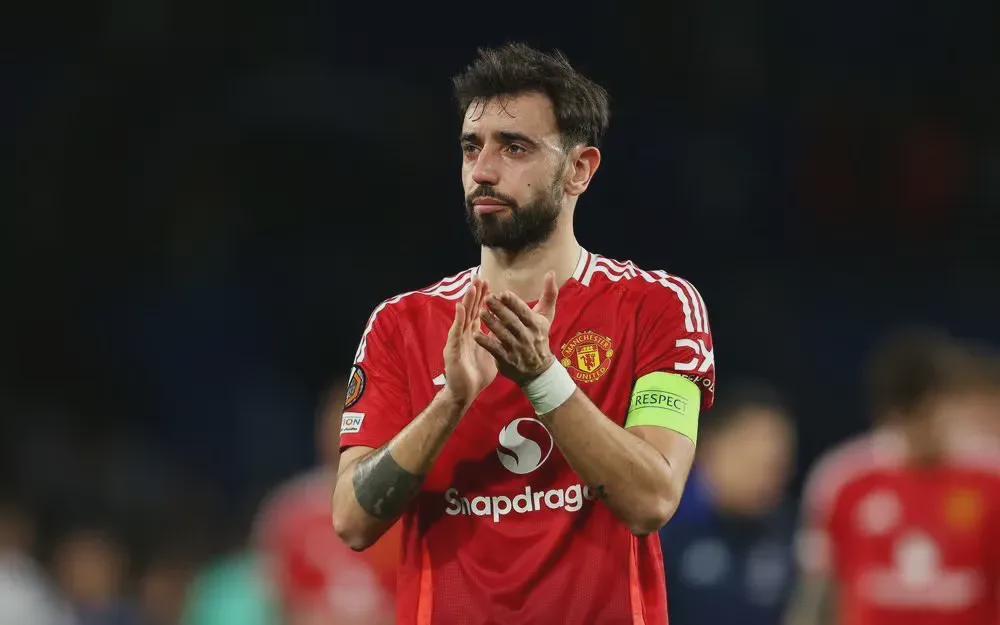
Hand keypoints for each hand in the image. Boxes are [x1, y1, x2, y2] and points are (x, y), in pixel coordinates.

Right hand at [442, 278, 497, 407]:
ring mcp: (458, 341)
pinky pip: (456, 332)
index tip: (489, 284)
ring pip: (463, 317)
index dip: (483, 299)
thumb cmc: (476, 376)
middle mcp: (465, 335)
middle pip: (471, 310)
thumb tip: (508, 335)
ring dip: (467, 301)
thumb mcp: (491, 356)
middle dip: (475, 294)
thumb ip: (497, 343)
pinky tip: (461, 307)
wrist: (465, 393)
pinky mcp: (453, 349)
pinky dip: (459, 319)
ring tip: (471, 287)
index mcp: (474, 335)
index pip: (479, 312)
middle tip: (480, 278)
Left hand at [474, 271, 558, 384]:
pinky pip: (495, 350)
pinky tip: (475, 334)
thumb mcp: (546, 316)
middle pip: (512, 322)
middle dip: (499, 310)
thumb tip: (551, 273)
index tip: (503, 293)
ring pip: (502, 335)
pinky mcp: (507, 360)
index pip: (524, 312)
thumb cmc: (540, 336)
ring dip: (491, 323)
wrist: (539, 370)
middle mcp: (527, 337)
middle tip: (486, 298)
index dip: (514, 303)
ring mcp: (517, 349)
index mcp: (536, 324)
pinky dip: (485, 342)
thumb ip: (549, 294)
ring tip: (480, 312)